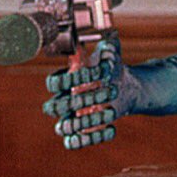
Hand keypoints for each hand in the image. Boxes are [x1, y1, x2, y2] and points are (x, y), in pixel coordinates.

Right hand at [42, 34, 131, 149]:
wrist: (123, 87)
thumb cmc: (110, 68)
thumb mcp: (111, 54)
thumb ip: (108, 45)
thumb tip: (110, 34)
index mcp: (66, 79)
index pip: (53, 83)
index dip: (65, 81)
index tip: (86, 75)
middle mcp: (64, 100)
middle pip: (54, 107)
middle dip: (77, 101)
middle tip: (104, 93)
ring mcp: (71, 118)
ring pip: (64, 127)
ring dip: (86, 121)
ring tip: (110, 110)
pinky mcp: (82, 133)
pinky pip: (76, 143)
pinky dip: (92, 138)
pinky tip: (112, 127)